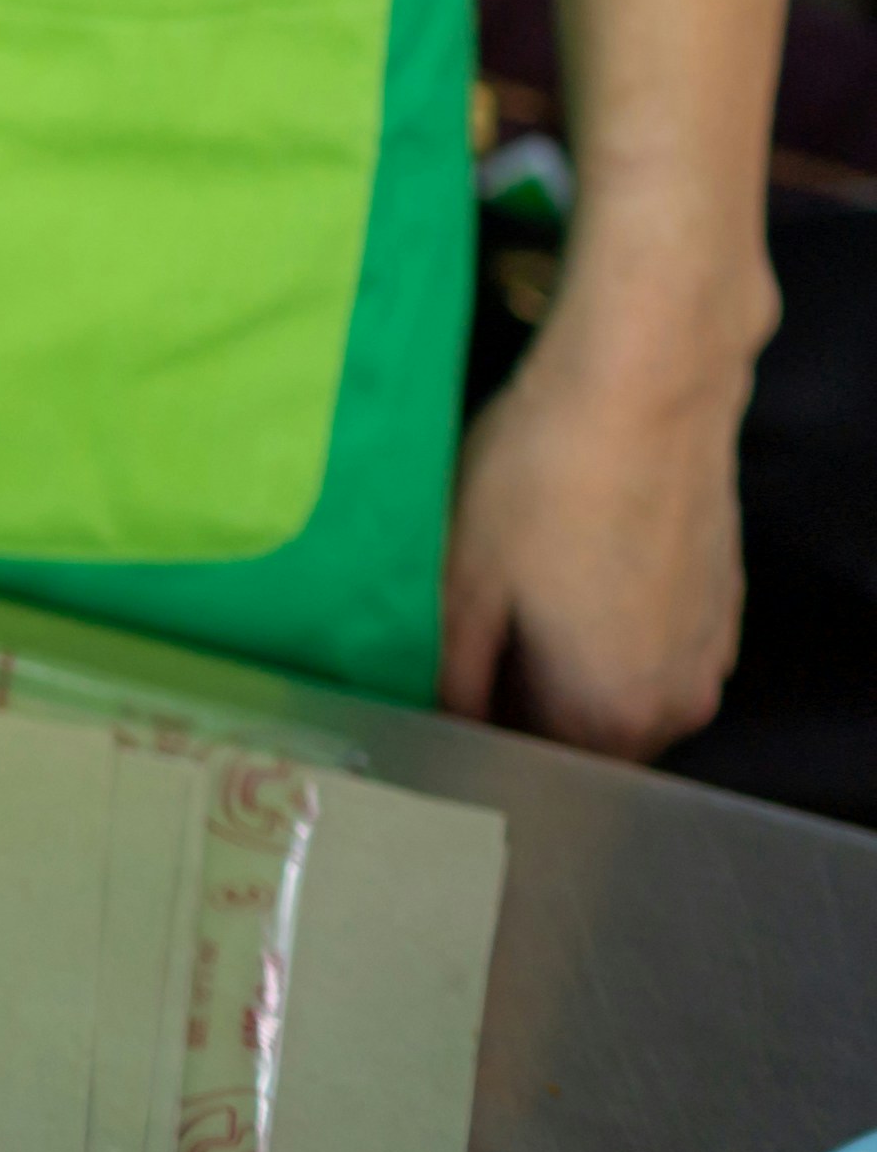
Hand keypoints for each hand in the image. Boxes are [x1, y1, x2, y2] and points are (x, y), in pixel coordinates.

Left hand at [441, 305, 755, 755]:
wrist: (646, 385)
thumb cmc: (544, 478)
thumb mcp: (461, 582)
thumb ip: (451, 677)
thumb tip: (439, 726)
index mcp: (611, 716)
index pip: (530, 767)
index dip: (472, 734)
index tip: (432, 691)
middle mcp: (676, 703)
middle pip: (579, 737)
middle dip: (517, 701)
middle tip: (457, 640)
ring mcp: (707, 652)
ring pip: (616, 691)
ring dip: (561, 664)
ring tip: (506, 596)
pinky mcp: (719, 603)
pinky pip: (649, 646)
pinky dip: (604, 627)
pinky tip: (562, 568)